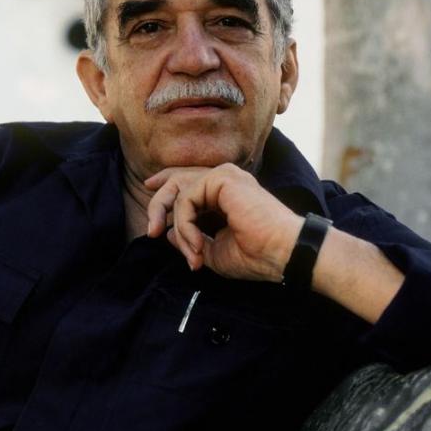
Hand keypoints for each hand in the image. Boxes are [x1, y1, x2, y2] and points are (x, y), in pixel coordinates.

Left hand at [144, 164, 302, 281]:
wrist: (283, 253)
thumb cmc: (256, 255)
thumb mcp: (213, 251)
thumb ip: (189, 239)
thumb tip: (167, 232)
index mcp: (224, 193)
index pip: (186, 180)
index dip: (164, 185)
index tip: (148, 193)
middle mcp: (224, 179)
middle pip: (176, 180)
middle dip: (158, 205)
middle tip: (152, 232)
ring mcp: (224, 175)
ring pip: (178, 189)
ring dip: (178, 225)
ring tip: (193, 252)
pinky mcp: (223, 178)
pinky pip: (187, 198)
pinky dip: (186, 223)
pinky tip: (199, 244)